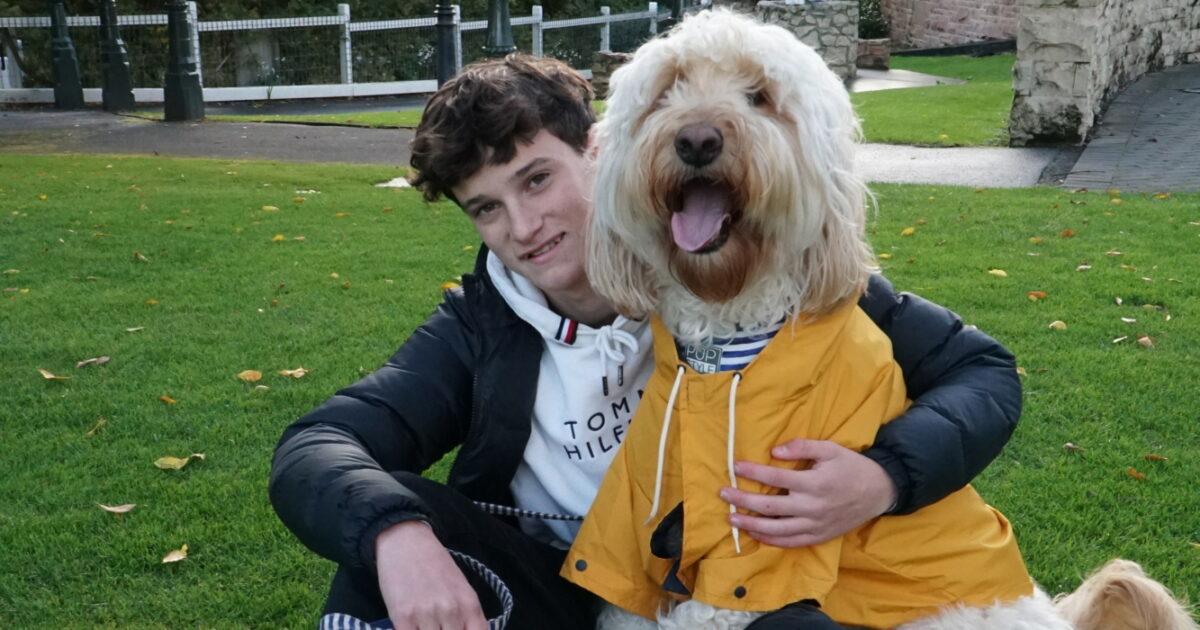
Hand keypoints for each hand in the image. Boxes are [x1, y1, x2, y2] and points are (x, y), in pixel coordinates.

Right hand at [375, 521, 488, 629]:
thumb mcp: (461, 588)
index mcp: (469, 604)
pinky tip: (411, 625)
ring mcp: (427, 614)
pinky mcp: (403, 616)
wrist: (406, 541)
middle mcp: (451, 610)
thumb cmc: (434, 565)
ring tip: (423, 622)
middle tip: (438, 625)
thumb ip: (468, 616)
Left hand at [719, 439, 896, 547]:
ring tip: (731, 517)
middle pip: (769, 506)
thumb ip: (802, 446)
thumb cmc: (851, 467)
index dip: (753, 472)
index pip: (776, 477)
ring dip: (750, 524)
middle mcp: (812, 507)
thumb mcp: (830, 449)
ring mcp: (814, 525)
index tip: (736, 466)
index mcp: (814, 483)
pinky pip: (790, 542)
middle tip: (723, 493)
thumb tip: (774, 451)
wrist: (878, 492)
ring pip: (776, 529)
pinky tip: (754, 533)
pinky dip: (770, 540)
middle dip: (742, 500)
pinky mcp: (818, 536)